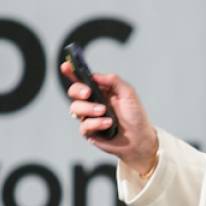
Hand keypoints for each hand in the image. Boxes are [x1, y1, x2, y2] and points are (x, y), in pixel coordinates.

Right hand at [61, 60, 158, 176]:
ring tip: (104, 111)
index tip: (66, 66)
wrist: (139, 138)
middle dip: (78, 90)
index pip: (82, 79)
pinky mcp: (89, 131)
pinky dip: (96, 123)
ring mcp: (89, 117)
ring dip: (89, 109)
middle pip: (73, 92)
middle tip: (88, 93)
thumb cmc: (135, 115)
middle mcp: (92, 102)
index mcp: (100, 90)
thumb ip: (113, 81)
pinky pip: (84, 125)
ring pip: (75, 108)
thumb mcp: (128, 93)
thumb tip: (95, 75)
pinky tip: (108, 124)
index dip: (71, 72)